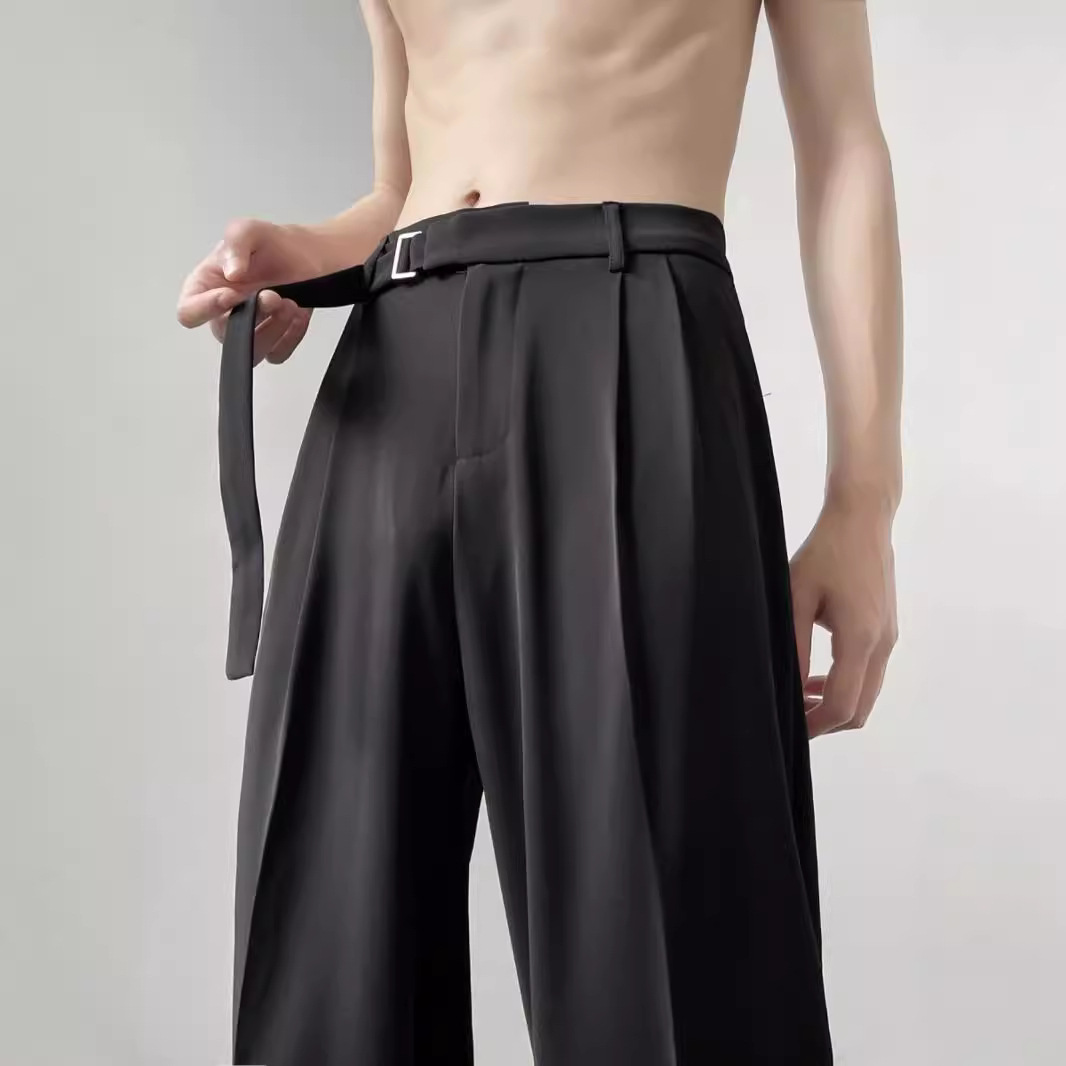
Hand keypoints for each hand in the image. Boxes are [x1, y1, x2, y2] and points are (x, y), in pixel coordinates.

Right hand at [176, 218, 324, 364]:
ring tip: (290, 304)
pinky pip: (278, 354)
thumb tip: (232, 272)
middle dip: (253, 318)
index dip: (206, 309)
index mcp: (205, 288)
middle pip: (226, 336)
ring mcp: (249, 330)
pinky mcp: (274, 340)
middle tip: (273, 297)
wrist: (305, 255)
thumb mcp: (248, 231)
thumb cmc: (269, 244)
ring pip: (253, 351)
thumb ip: (236, 245)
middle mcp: (223, 313)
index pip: (189, 312)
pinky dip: (291, 336)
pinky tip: (298, 314)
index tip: (232, 295)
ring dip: (275, 330)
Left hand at [789, 494, 897, 736]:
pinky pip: (870, 674)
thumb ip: (795, 646)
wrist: (862, 520)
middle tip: (792, 716)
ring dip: (836, 703)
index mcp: (860, 639)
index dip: (816, 725)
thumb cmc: (825, 553)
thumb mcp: (797, 596)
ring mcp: (889, 638)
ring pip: (867, 694)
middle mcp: (882, 645)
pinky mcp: (887, 630)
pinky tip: (817, 675)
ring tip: (800, 695)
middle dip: (826, 722)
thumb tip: (792, 686)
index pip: (844, 705)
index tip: (790, 727)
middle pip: (860, 709)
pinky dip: (847, 685)